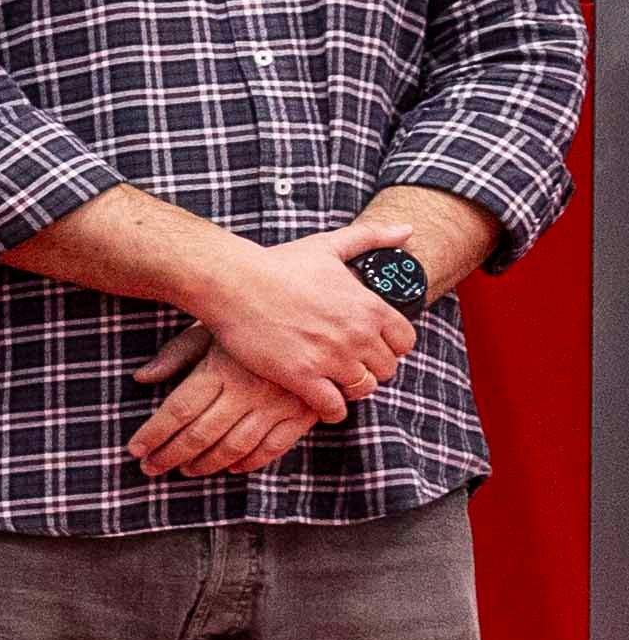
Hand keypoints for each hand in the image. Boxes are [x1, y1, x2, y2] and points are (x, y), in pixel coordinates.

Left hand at [128, 341, 331, 479]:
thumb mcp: (208, 330)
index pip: (178, 411)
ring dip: (207, 464)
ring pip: (235, 447)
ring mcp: (278, 404)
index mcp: (220, 368)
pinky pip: (275, 446)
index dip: (154, 434)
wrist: (312, 317)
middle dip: (172, 455)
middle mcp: (248, 390)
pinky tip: (230, 468)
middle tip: (151, 468)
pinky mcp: (304, 412)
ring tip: (186, 471)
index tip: (135, 450)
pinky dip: (251, 462)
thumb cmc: (248, 322)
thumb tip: (141, 378)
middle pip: (202, 434)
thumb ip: (176, 355)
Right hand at [185, 219, 418, 418]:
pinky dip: (331, 410)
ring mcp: (330, 357)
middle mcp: (356, 334)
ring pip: (363, 389)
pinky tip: (320, 403)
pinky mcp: (301, 376)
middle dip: (371, 368)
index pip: (405, 341)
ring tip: (335, 383)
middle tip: (350, 366)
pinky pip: (332, 407)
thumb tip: (408, 229)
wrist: (231, 282)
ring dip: (351, 389)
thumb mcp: (329, 245)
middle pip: (386, 369)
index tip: (372, 347)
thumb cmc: (277, 264)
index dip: (391, 347)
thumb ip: (372, 236)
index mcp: (369, 306)